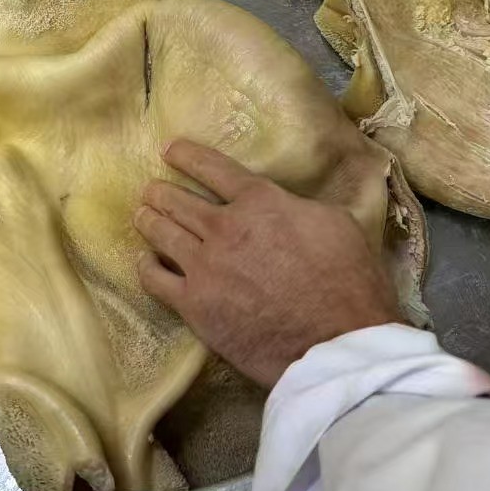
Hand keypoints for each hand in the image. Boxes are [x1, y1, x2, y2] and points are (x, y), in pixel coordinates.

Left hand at [134, 140, 400, 389]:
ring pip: (161, 233)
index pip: (213, 168)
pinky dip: (146, 266)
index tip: (170, 149)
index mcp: (260, 201)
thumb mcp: (340, 223)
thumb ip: (307, 206)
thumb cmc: (348, 282)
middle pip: (177, 200)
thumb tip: (299, 203)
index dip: (187, 155)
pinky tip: (144, 262)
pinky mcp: (194, 305)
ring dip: (148, 220)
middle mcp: (224, 227)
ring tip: (141, 216)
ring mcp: (204, 266)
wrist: (335, 341)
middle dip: (159, 192)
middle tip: (150, 190)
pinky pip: (155, 279)